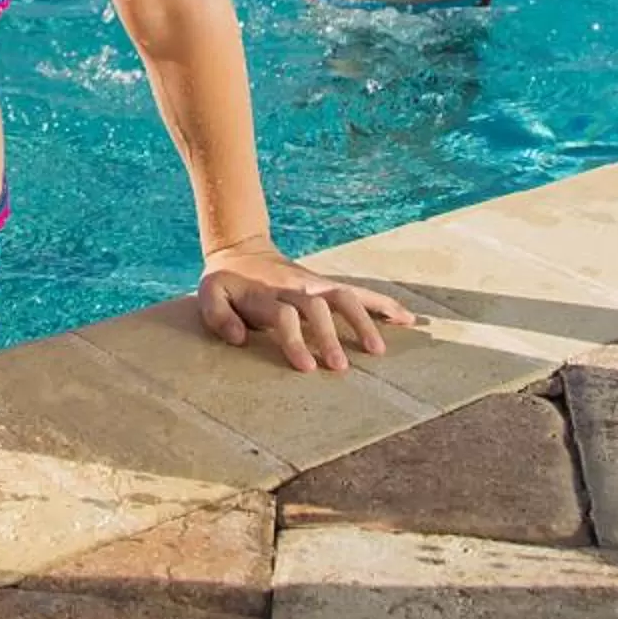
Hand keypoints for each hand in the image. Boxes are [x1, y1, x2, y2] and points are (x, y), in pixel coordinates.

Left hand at [198, 240, 416, 371]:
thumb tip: (238, 338)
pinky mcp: (328, 285)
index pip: (285, 317)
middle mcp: (296, 288)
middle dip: (332, 336)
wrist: (242, 250)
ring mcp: (315, 285)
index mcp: (268, 295)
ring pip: (345, 296)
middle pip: (319, 308)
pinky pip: (359, 292)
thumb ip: (218, 315)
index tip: (306, 367)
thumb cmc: (226, 282)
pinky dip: (384, 303)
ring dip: (364, 320)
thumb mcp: (210, 294)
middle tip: (341, 368)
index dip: (295, 340)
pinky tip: (408, 319)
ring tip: (378, 351)